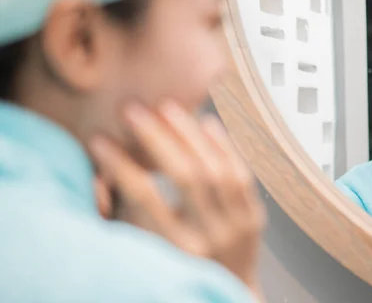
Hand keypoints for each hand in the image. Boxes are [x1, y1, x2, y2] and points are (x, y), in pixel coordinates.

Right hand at [89, 101, 265, 290]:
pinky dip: (224, 146)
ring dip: (190, 133)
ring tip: (167, 107)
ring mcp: (237, 227)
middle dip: (156, 138)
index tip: (99, 139)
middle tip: (132, 109)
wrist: (226, 293)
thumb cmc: (173, 269)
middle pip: (185, 176)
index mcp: (175, 250)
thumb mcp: (144, 249)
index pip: (144, 198)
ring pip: (216, 169)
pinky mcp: (255, 219)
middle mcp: (208, 238)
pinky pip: (241, 175)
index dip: (119, 165)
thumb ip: (126, 215)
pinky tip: (207, 122)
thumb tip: (99, 170)